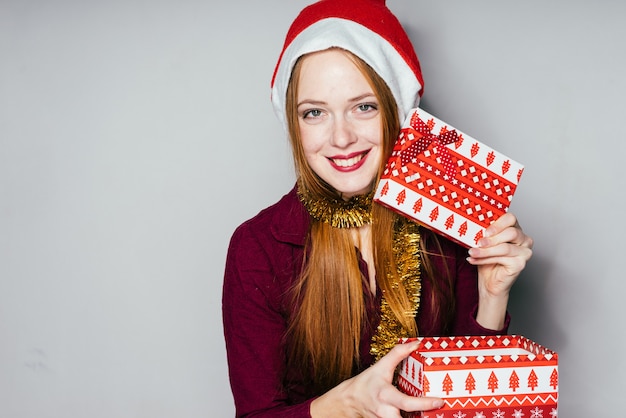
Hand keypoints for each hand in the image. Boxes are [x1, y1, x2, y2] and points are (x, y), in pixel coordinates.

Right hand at [311, 341, 443, 416]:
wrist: (350, 400)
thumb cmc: (366, 383)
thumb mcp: (381, 366)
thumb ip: (398, 353)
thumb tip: (415, 343)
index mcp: (386, 396)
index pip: (407, 403)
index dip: (425, 404)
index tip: (439, 401)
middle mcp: (386, 412)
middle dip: (423, 417)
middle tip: (439, 411)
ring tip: (433, 413)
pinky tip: (420, 414)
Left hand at [466, 212, 532, 328]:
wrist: (489, 282)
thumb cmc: (487, 260)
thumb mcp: (484, 243)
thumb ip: (484, 234)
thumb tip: (473, 225)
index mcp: (515, 229)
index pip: (511, 218)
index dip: (498, 223)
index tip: (485, 231)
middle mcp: (524, 239)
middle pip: (511, 233)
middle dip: (492, 238)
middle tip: (478, 242)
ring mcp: (525, 252)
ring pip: (504, 247)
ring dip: (485, 250)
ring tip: (472, 252)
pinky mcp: (521, 264)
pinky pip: (502, 258)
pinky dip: (485, 259)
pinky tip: (474, 260)